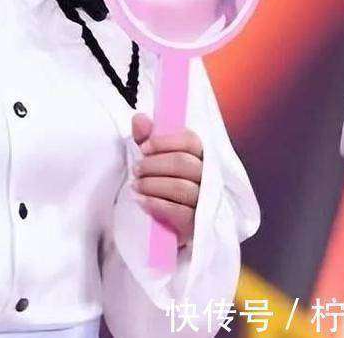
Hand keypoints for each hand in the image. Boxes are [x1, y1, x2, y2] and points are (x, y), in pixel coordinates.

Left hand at [131, 112, 202, 247]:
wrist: (157, 222)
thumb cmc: (157, 182)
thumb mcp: (148, 158)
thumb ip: (144, 137)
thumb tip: (140, 118)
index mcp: (199, 156)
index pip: (191, 141)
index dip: (165, 142)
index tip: (143, 147)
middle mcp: (208, 177)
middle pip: (185, 163)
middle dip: (154, 165)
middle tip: (136, 169)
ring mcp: (205, 202)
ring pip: (183, 188)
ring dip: (152, 184)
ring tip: (135, 185)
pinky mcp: (197, 224)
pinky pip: (181, 213)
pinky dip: (156, 204)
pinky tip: (141, 201)